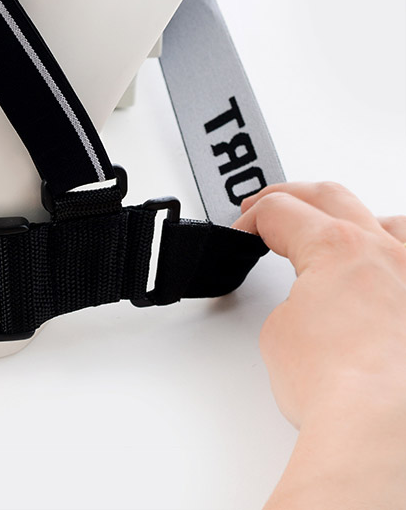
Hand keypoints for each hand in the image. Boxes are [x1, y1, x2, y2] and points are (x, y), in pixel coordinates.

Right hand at [233, 181, 405, 509]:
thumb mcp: (280, 332)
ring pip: (392, 224)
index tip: (244, 232)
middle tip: (269, 208)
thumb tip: (312, 309)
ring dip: (358, 222)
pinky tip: (382, 279)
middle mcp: (389, 254)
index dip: (252, 220)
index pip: (282, 211)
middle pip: (331, 198)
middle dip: (293, 199)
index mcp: (339, 246)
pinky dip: (393, 264)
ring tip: (339, 232)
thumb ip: (295, 301)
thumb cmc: (341, 391)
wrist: (381, 436)